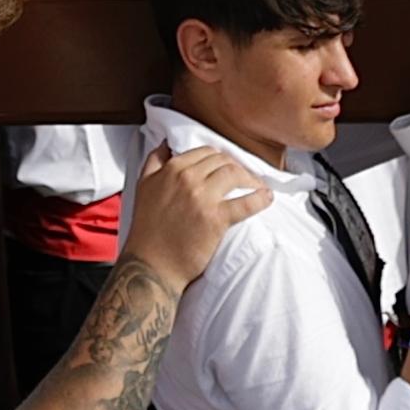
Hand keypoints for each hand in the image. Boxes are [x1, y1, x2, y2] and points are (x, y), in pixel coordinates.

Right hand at [122, 139, 274, 286]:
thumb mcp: (143, 186)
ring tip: (257, 186)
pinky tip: (267, 198)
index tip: (228, 168)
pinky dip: (260, 199)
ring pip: (234, 174)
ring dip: (250, 179)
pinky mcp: (216, 219)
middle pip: (222, 161)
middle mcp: (187, 178)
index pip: (205, 152)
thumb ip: (154, 162)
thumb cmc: (148, 230)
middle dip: (236, 167)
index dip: (220, 159)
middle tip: (245, 177)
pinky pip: (245, 203)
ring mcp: (202, 198)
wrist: (152, 264)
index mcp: (172, 169)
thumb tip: (166, 145)